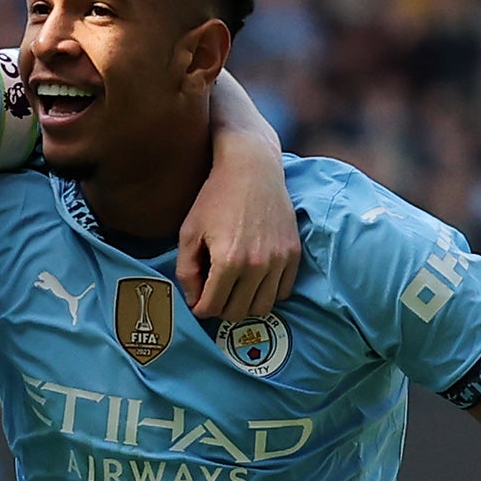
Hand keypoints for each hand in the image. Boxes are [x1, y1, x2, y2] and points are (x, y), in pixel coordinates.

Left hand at [178, 150, 299, 321]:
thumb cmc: (215, 197)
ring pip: (262, 308)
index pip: (212, 307)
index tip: (197, 300)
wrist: (252, 168)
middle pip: (237, 313)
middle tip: (213, 294)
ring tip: (234, 289)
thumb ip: (186, 271)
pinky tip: (254, 280)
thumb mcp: (189, 232)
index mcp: (228, 261)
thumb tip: (194, 300)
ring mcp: (279, 260)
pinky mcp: (293, 254)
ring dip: (245, 304)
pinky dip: (267, 292)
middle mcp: (257, 265)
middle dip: (220, 308)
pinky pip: (283, 292)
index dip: (200, 308)